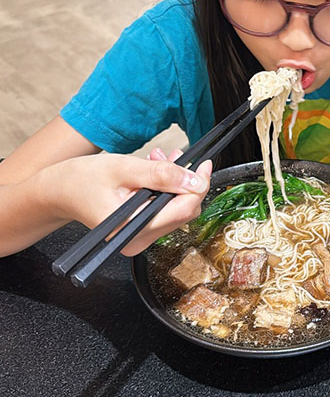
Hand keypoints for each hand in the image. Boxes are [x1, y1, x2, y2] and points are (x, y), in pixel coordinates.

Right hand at [44, 148, 211, 255]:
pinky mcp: (140, 232)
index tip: (204, 165)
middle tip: (174, 156)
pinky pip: (164, 212)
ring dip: (175, 183)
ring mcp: (139, 239)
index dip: (199, 186)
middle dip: (186, 181)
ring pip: (176, 210)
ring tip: (159, 160)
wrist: (58, 191)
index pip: (183, 210)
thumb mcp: (124, 168)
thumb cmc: (82, 180)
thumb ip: (161, 174)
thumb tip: (194, 179)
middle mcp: (138, 240)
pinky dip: (165, 190)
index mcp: (133, 229)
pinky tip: (155, 173)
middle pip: (183, 212)